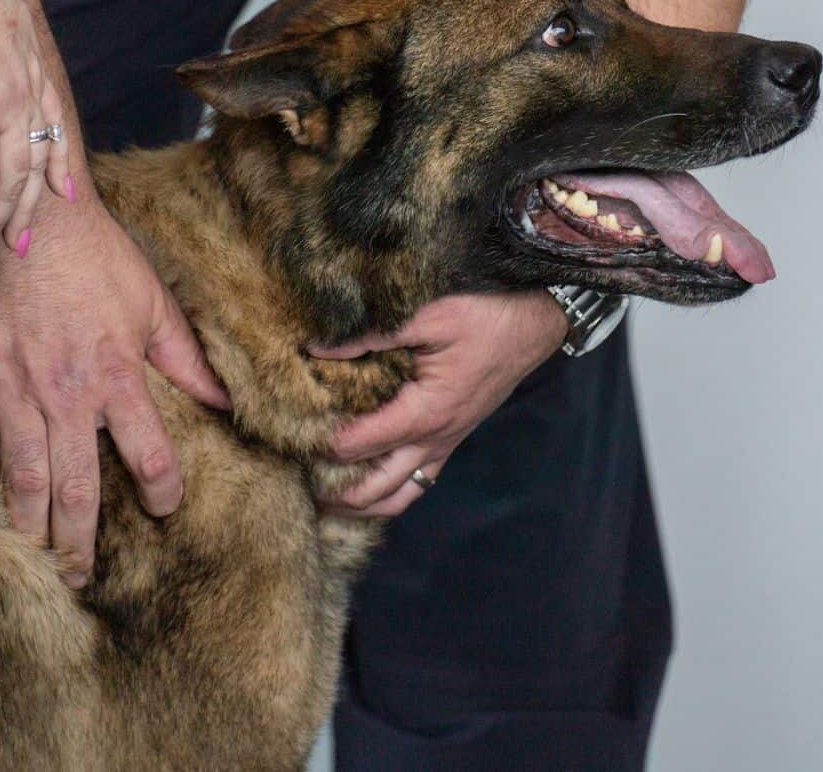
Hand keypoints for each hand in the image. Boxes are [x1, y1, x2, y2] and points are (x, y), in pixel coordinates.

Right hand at [0, 196, 228, 585]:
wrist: (26, 211)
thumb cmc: (97, 254)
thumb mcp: (153, 301)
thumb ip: (187, 357)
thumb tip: (225, 401)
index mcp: (117, 376)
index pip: (149, 455)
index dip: (161, 491)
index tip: (164, 509)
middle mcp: (65, 393)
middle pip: (77, 487)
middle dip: (81, 539)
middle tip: (83, 576)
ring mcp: (10, 387)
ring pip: (22, 476)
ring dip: (29, 522)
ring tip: (35, 552)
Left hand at [310, 293, 566, 517]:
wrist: (533, 323)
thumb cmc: (484, 316)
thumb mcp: (427, 316)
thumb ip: (369, 335)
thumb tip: (315, 347)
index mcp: (424, 413)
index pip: (357, 446)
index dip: (319, 445)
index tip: (289, 433)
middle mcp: (433, 440)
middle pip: (373, 490)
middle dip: (332, 494)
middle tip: (294, 483)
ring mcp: (445, 445)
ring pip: (398, 498)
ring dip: (360, 505)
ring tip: (324, 499)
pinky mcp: (452, 440)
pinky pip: (417, 484)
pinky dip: (388, 495)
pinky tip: (365, 486)